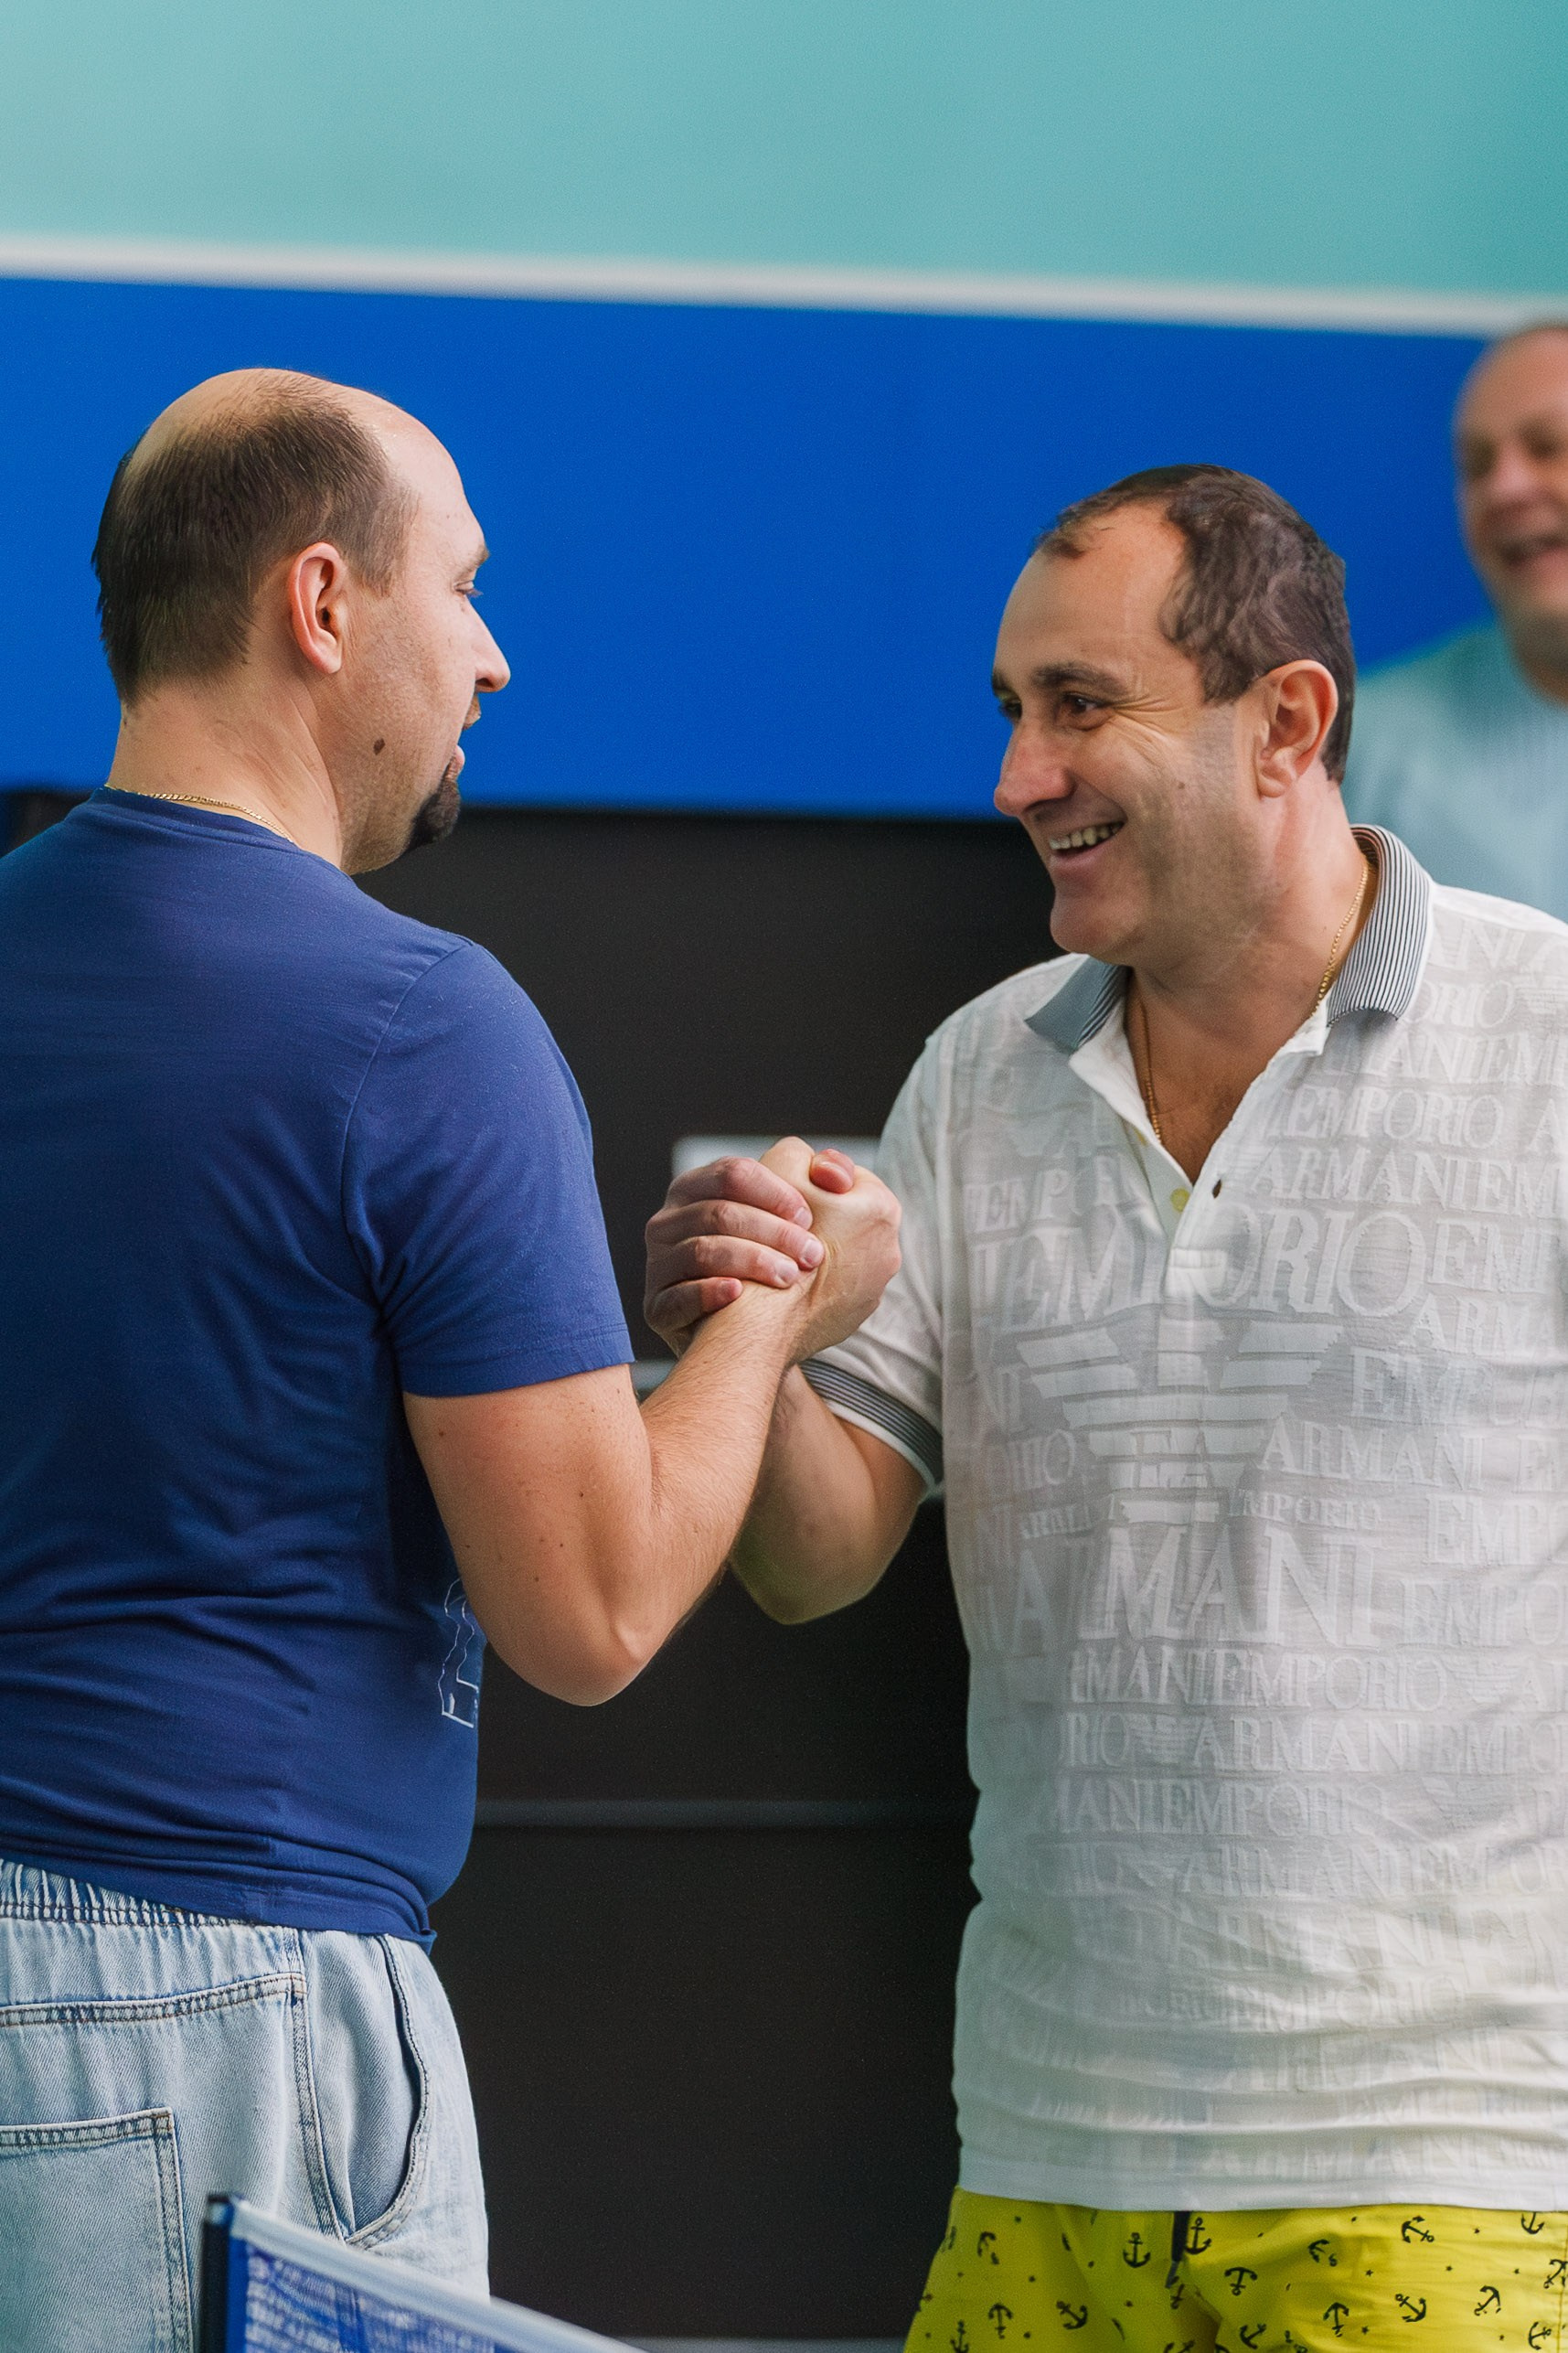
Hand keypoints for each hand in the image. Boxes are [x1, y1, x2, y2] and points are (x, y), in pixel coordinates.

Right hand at [644, 1140, 898, 1359]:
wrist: (748, 1335)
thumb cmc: (773, 1264)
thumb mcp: (790, 1220)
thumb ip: (818, 1186)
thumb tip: (834, 1174)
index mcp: (696, 1188)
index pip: (732, 1174)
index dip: (775, 1193)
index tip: (809, 1218)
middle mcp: (669, 1222)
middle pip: (719, 1213)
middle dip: (772, 1233)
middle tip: (812, 1255)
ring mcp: (658, 1265)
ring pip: (701, 1252)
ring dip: (752, 1262)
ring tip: (790, 1278)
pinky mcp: (656, 1307)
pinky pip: (676, 1297)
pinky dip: (709, 1293)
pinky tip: (740, 1294)